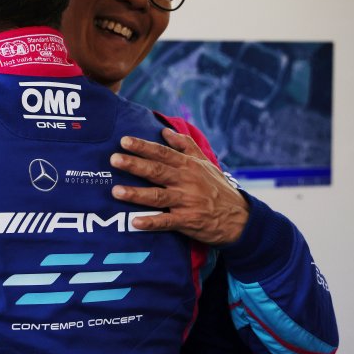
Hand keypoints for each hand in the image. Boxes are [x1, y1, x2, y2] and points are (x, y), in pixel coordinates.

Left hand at [110, 128, 248, 244]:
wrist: (240, 218)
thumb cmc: (218, 188)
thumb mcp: (205, 163)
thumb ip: (185, 146)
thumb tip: (165, 131)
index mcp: (188, 166)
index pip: (162, 153)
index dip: (143, 147)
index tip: (124, 141)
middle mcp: (186, 182)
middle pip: (157, 171)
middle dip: (134, 165)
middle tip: (114, 159)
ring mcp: (187, 202)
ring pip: (157, 197)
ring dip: (136, 194)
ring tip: (116, 191)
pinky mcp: (188, 222)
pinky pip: (166, 222)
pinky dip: (151, 222)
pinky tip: (135, 222)